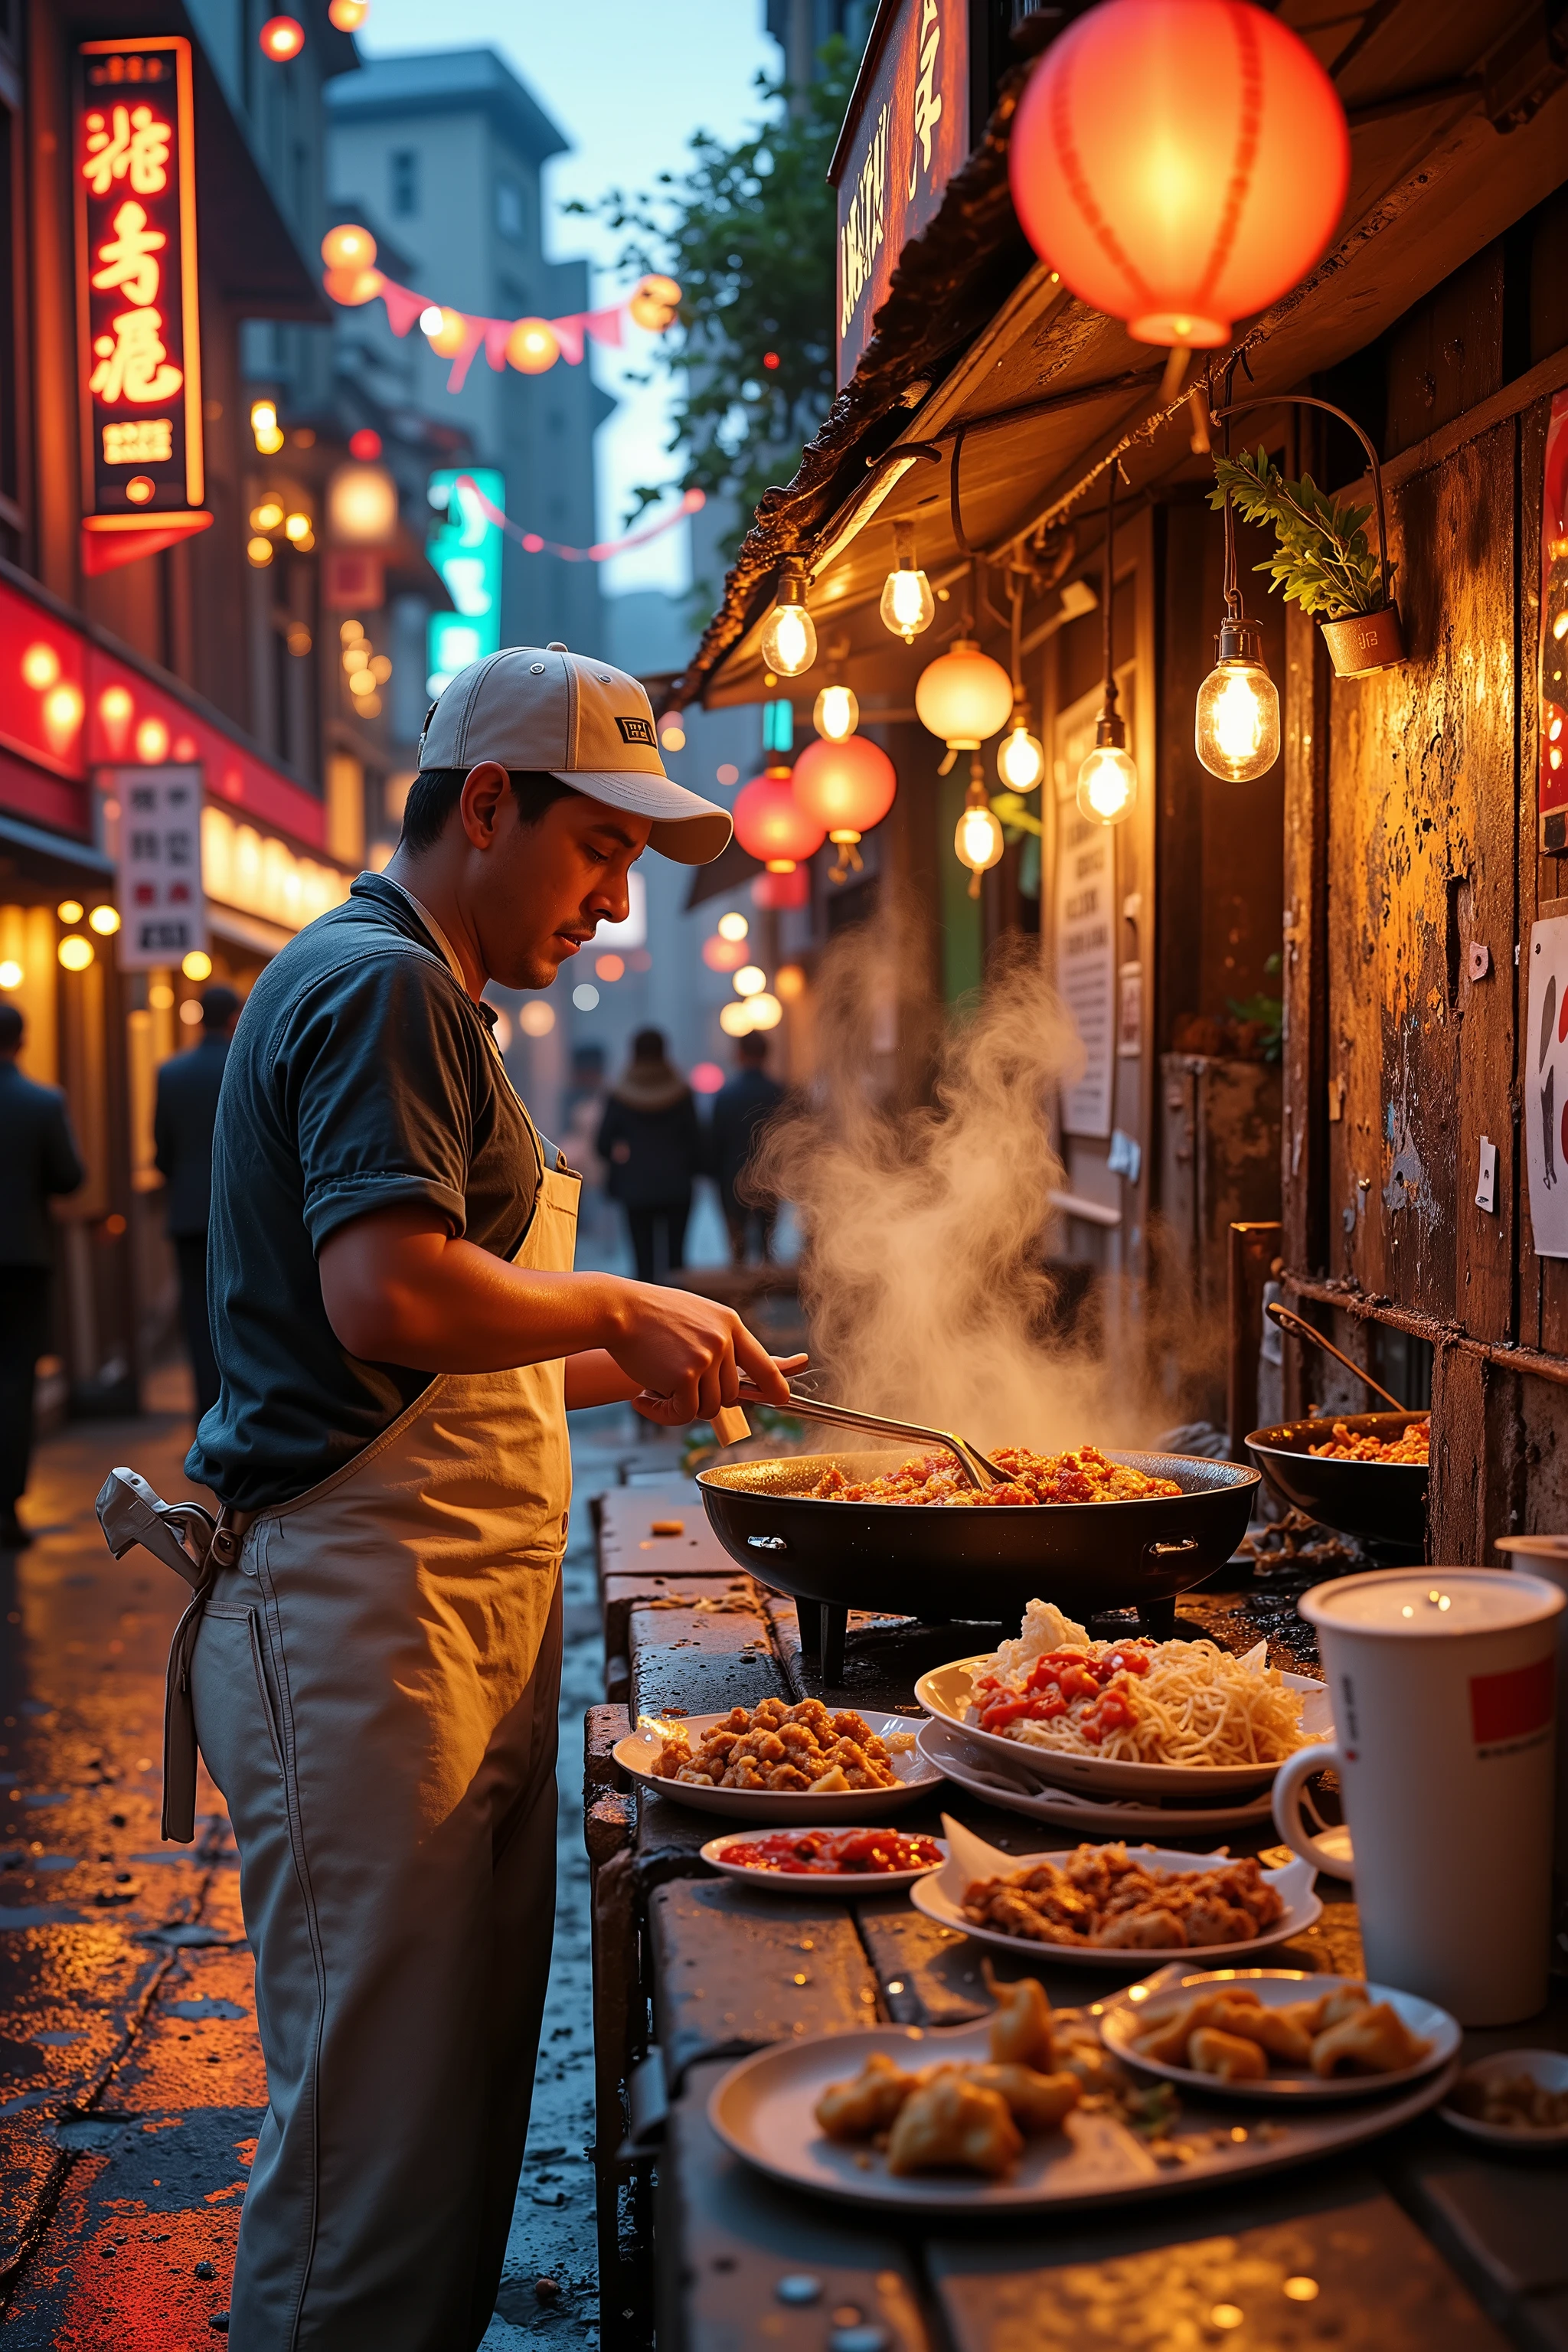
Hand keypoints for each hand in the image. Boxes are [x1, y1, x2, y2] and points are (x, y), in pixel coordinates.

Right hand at [605, 1277, 803, 1424]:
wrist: (618, 1310)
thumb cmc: (650, 1316)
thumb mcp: (696, 1318)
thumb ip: (718, 1344)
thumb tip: (739, 1378)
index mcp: (730, 1325)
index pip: (764, 1364)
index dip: (776, 1386)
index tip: (780, 1400)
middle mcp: (724, 1340)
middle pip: (730, 1395)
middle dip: (703, 1399)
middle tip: (673, 1388)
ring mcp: (706, 1358)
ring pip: (709, 1408)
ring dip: (681, 1407)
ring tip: (654, 1388)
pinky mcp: (686, 1375)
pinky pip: (684, 1414)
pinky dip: (663, 1414)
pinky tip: (642, 1399)